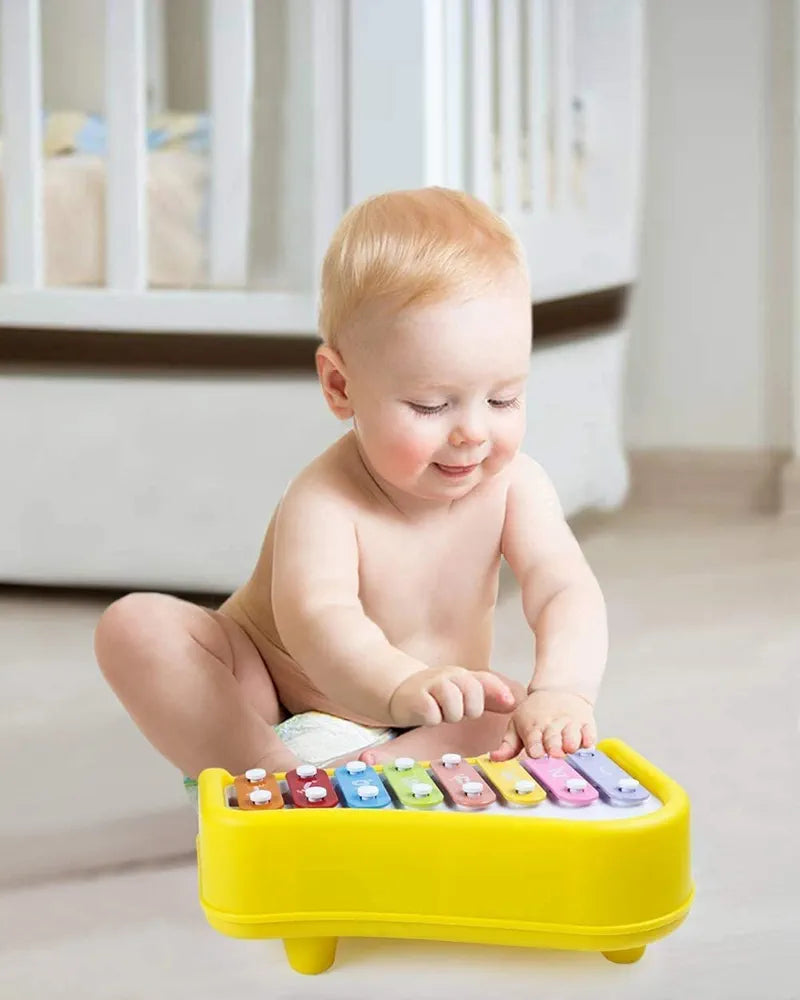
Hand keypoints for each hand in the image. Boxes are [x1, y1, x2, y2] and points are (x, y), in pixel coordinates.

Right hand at [388, 666, 517, 727]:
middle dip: (469, 709)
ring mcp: (433, 685)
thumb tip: (514, 704)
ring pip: (455, 709)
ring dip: (449, 716)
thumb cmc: (436, 694)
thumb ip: (488, 696)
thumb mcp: (463, 692)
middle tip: (455, 709)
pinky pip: (435, 717)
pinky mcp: (418, 699)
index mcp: (463, 675)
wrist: (401, 690)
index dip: (500, 692)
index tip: (512, 704)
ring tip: (440, 710)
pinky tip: (426, 712)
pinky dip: (432, 719)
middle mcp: (450, 676)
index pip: (486, 681)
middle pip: (473, 696)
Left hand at [490, 688, 596, 759]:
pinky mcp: (587, 723)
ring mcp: (570, 724)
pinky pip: (590, 733)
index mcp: (533, 727)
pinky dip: (589, 739)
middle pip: (553, 739)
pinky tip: (586, 744)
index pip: (533, 740)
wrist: (559, 690)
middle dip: (554, 747)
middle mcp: (552, 726)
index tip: (536, 754)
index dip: (535, 748)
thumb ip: (507, 745)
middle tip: (555, 753)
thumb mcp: (517, 725)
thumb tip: (494, 758)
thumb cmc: (535, 713)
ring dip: (571, 743)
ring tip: (569, 747)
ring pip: (572, 736)